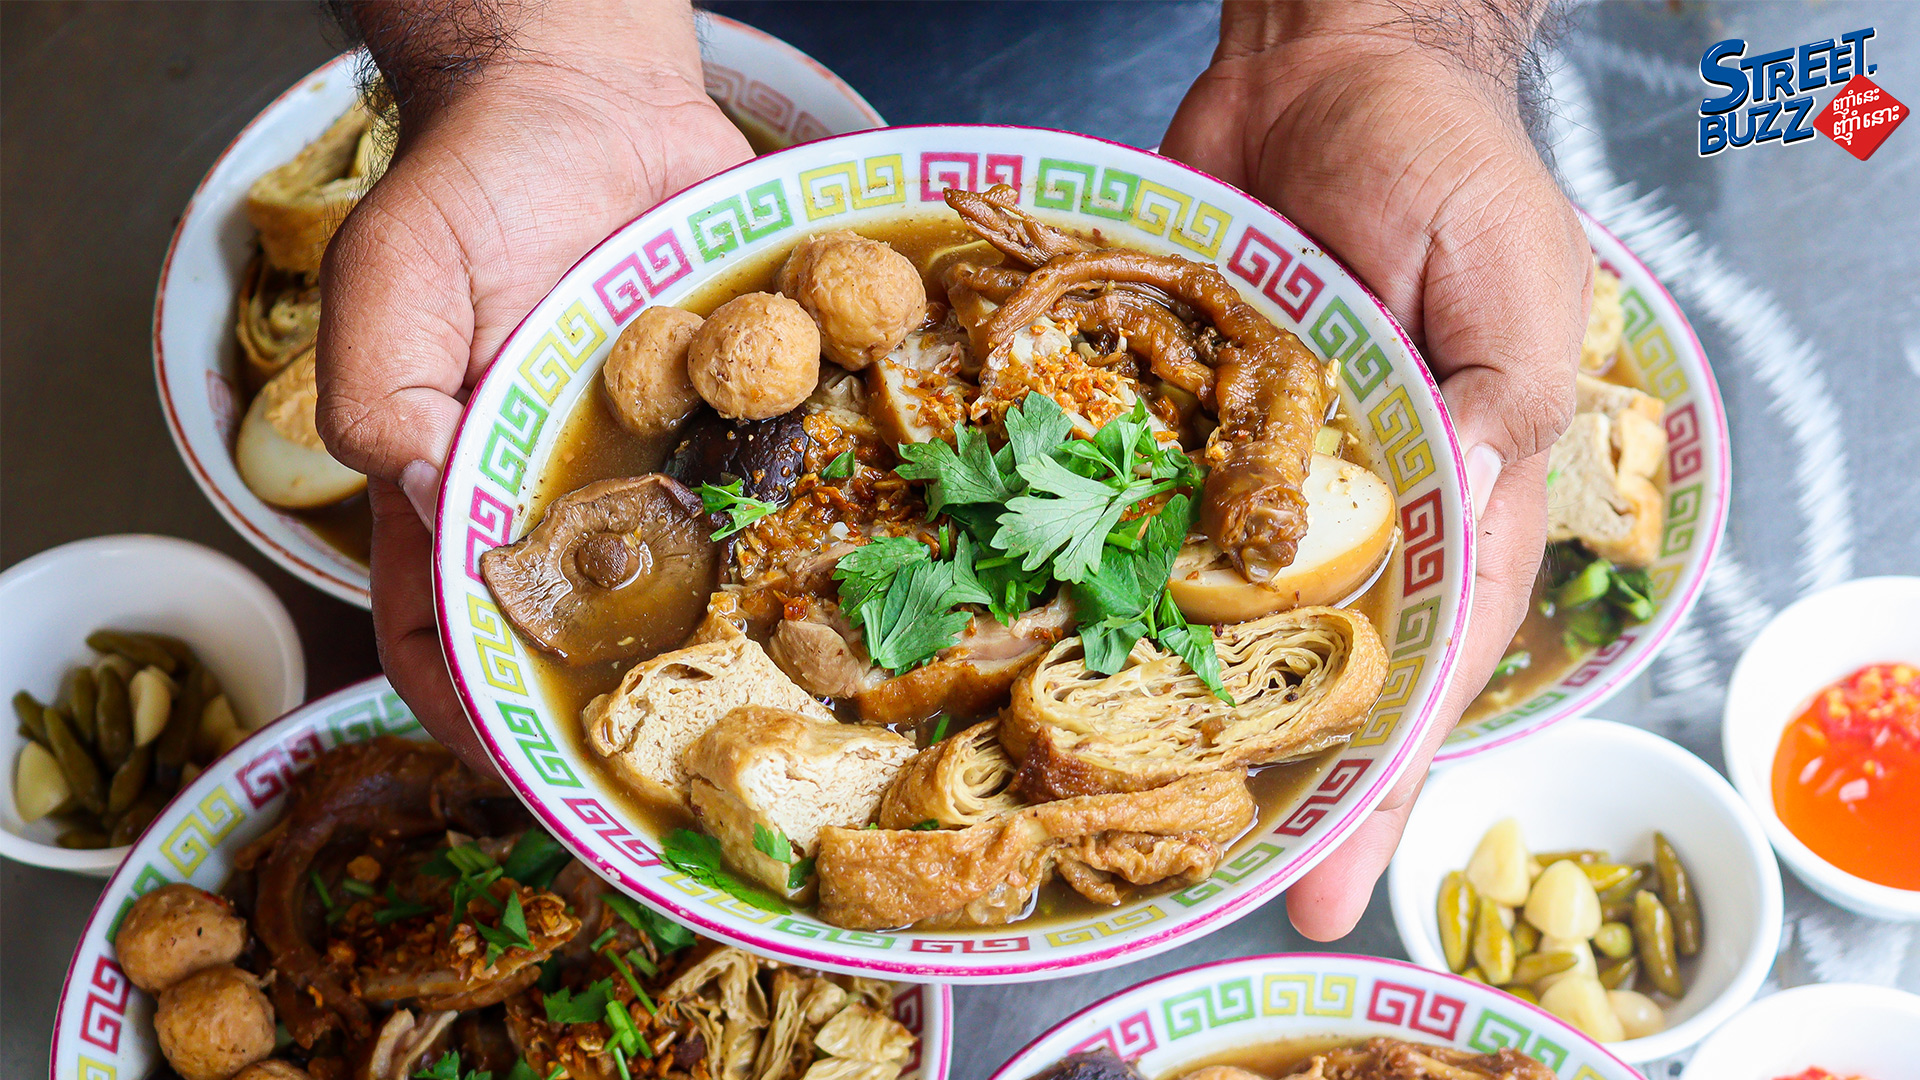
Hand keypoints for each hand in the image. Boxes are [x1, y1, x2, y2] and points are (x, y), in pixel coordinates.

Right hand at [317, 0, 751, 769]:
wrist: (587, 102)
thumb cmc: (471, 186)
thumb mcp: (393, 279)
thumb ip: (383, 392)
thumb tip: (427, 503)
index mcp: (456, 488)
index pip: (444, 635)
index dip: (474, 715)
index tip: (531, 775)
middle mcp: (560, 496)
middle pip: (579, 639)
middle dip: (619, 715)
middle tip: (682, 777)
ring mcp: (652, 465)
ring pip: (685, 587)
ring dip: (721, 648)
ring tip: (780, 711)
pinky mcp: (730, 419)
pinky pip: (765, 494)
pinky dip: (798, 537)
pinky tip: (846, 579)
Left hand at [1162, 0, 1589, 938]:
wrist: (1324, 66)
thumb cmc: (1441, 161)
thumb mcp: (1506, 267)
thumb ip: (1497, 389)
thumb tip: (1475, 492)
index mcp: (1453, 490)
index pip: (1423, 662)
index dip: (1385, 776)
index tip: (1331, 880)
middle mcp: (1344, 504)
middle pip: (1304, 668)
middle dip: (1270, 780)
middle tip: (1218, 888)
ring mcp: (1243, 471)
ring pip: (1202, 611)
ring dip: (1161, 705)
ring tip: (1106, 814)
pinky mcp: (1163, 421)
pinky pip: (1122, 509)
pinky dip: (1083, 573)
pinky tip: (1032, 647)